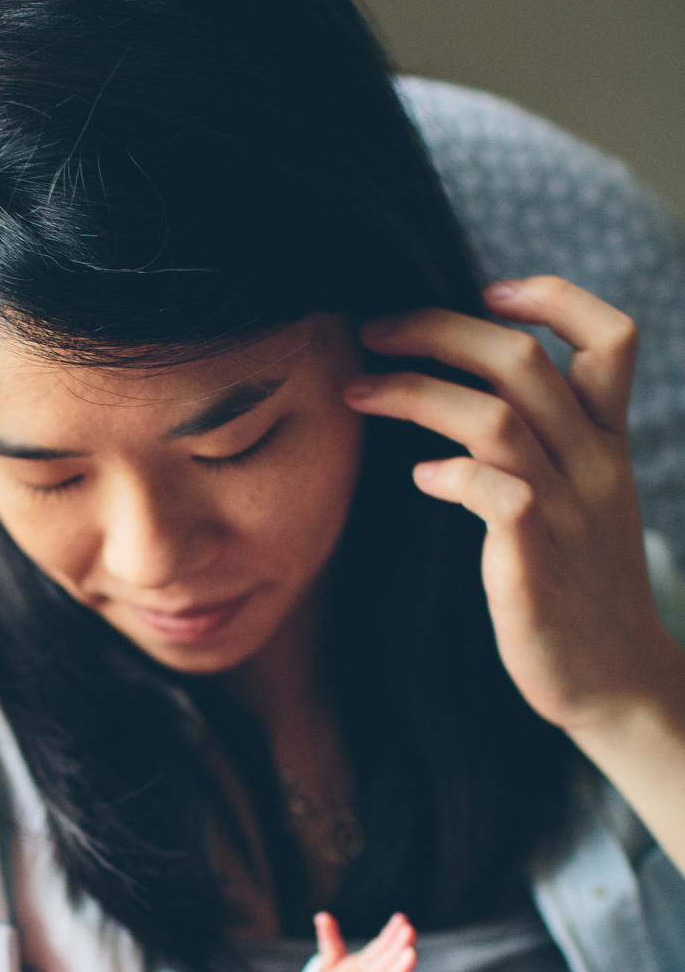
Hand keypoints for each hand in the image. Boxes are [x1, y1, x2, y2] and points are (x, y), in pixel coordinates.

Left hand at [344, 278, 682, 743]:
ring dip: (414, 391)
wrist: (614, 681)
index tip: (485, 290)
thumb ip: (543, 441)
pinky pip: (494, 492)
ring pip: (496, 415)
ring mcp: (569, 510)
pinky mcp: (537, 560)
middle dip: (438, 328)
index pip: (610, 337)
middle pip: (523, 359)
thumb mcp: (578, 498)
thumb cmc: (576, 586)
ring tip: (357, 389)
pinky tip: (418, 479)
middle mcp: (595, 463)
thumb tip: (463, 389)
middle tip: (373, 329)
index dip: (552, 296)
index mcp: (608, 440)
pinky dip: (448, 473)